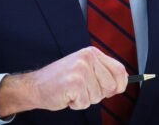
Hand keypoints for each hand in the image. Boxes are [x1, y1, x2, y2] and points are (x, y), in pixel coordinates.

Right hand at [0, 47, 127, 116]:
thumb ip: (102, 73)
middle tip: (84, 90)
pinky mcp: (74, 83)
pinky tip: (67, 96)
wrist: (35, 86)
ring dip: (86, 99)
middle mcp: (87, 58)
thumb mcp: (85, 69)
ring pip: (98, 96)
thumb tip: (123, 83)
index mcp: (92, 53)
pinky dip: (77, 104)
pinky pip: (85, 103)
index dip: (121, 84)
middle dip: (99, 94)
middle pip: (111, 86)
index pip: (119, 69)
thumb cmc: (61, 80)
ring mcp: (81, 70)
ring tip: (73, 91)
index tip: (117, 90)